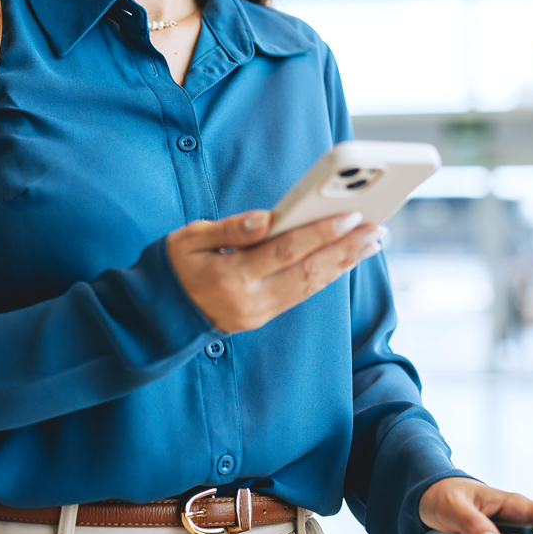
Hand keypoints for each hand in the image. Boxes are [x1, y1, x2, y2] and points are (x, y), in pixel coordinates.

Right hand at [167, 210, 381, 333]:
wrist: (156, 316)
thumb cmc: (173, 267)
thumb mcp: (189, 239)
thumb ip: (230, 229)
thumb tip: (267, 218)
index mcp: (231, 276)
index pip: (285, 251)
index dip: (320, 233)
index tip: (351, 216)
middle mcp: (251, 300)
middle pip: (307, 271)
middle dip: (345, 249)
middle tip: (376, 228)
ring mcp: (259, 313)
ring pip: (310, 286)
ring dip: (344, 263)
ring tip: (371, 241)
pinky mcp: (263, 317)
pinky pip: (301, 294)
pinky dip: (326, 275)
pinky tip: (344, 259)